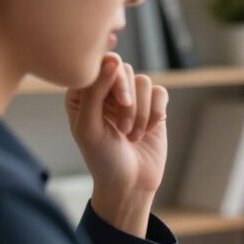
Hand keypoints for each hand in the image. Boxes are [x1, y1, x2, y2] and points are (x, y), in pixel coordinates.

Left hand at [65, 53, 168, 236]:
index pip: (99, 65)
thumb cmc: (102, 159)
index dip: (113, 79)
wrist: (130, 183)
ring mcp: (132, 98)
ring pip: (145, 82)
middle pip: (124, 70)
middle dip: (129, 100)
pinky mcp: (153, 107)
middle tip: (124, 129)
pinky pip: (161, 93)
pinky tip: (149, 131)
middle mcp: (106, 91)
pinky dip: (156, 113)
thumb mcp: (89, 127)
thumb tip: (112, 59)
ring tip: (133, 136)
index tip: (120, 103)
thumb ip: (94, 92)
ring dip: (141, 112)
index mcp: (82, 93)